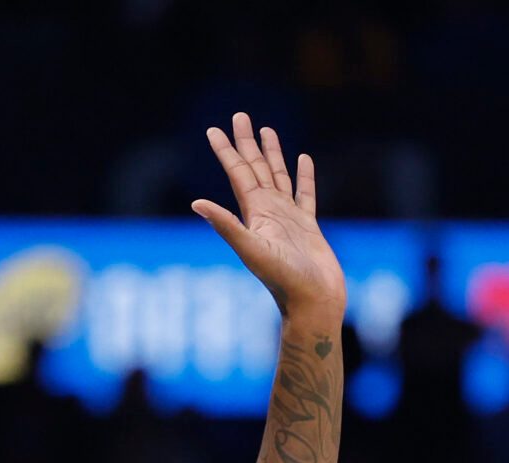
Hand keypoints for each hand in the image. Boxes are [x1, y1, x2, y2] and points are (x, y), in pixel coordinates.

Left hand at [191, 112, 344, 324]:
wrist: (313, 301)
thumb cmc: (283, 279)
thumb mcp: (250, 249)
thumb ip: (226, 225)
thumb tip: (195, 203)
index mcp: (254, 214)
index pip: (237, 174)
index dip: (225, 151)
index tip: (213, 129)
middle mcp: (268, 212)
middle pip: (255, 168)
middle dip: (246, 143)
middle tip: (239, 115)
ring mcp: (288, 218)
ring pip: (278, 177)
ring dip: (272, 154)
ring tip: (266, 130)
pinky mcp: (308, 226)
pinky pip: (306, 194)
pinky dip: (304, 177)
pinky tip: (304, 160)